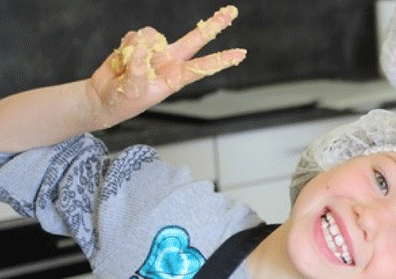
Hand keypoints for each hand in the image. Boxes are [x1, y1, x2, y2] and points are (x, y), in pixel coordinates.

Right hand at [87, 6, 245, 127]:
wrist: (103, 97)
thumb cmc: (122, 101)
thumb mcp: (133, 91)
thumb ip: (138, 69)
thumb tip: (142, 46)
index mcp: (175, 78)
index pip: (203, 67)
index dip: (222, 60)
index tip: (242, 54)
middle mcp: (170, 62)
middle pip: (196, 39)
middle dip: (214, 25)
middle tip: (233, 11)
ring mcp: (155, 51)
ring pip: (151, 34)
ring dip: (135, 48)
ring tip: (126, 68)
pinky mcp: (138, 43)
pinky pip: (132, 35)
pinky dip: (123, 47)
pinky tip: (121, 62)